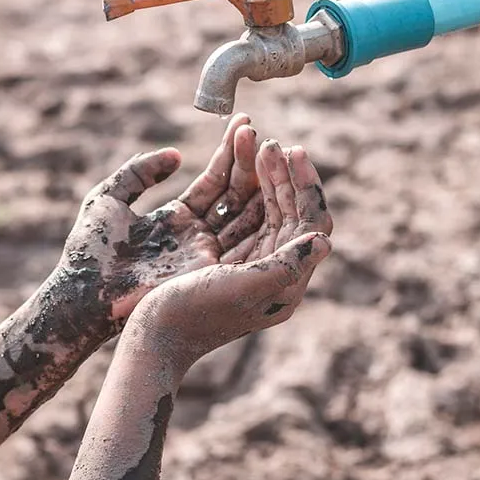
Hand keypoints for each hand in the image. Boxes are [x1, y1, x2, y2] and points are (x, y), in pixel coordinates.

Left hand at [59, 114, 264, 326]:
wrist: (83, 293)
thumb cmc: (90, 249)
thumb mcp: (109, 197)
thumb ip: (139, 171)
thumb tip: (176, 155)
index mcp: (178, 218)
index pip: (213, 181)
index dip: (228, 153)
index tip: (243, 123)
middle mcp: (198, 235)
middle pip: (234, 194)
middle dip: (247, 162)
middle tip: (258, 131)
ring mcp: (207, 252)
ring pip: (244, 212)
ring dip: (257, 181)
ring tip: (269, 147)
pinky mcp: (209, 269)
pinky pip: (243, 237)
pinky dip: (259, 211)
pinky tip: (270, 183)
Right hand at [128, 143, 333, 369]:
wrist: (153, 340)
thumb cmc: (192, 315)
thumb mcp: (242, 288)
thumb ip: (286, 265)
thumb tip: (326, 240)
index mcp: (286, 282)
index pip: (310, 223)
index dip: (306, 185)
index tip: (292, 150)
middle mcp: (272, 272)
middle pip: (289, 212)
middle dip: (282, 174)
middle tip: (271, 141)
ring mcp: (248, 263)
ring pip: (265, 208)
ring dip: (262, 174)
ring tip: (253, 140)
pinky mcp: (223, 258)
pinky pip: (241, 214)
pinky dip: (240, 187)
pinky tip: (234, 163)